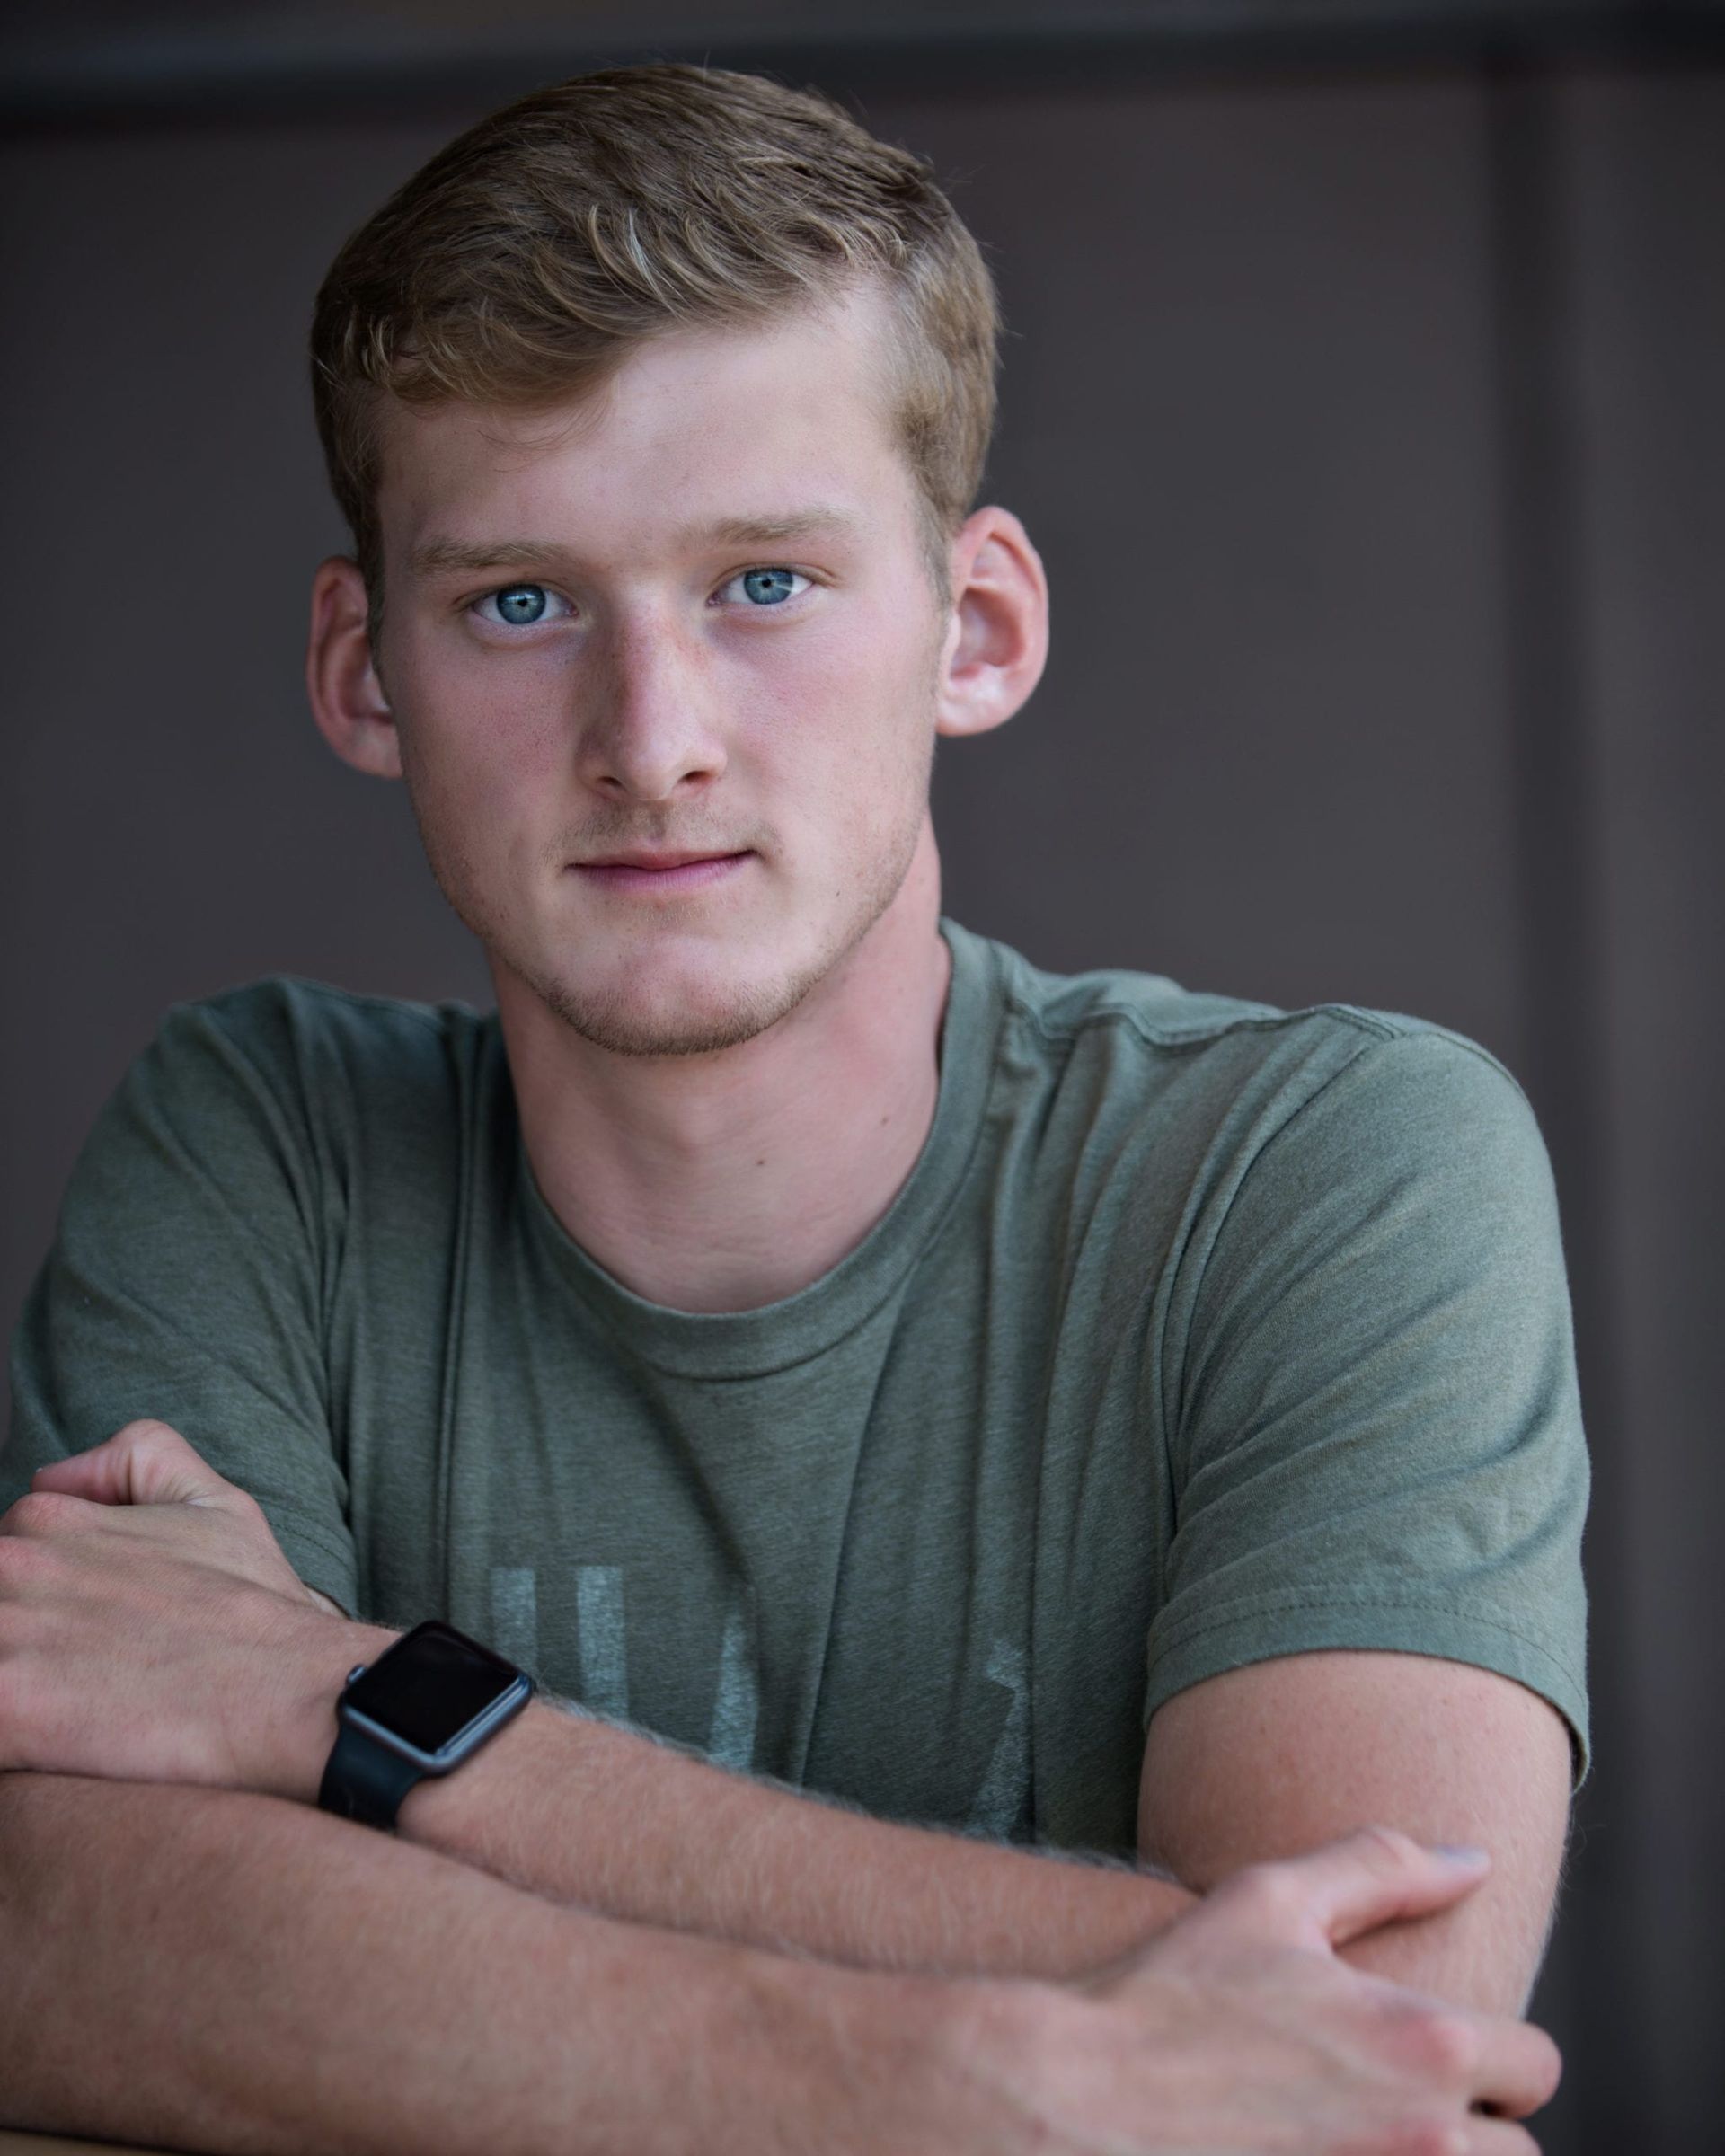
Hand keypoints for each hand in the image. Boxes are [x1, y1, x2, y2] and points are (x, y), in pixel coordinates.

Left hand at [0, 1419, 388, 1799]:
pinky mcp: (7, 1711)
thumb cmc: (254, 1610)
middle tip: (87, 1671)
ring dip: (19, 1680)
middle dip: (27, 1638)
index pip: (2, 1558)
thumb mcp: (216, 1501)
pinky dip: (16, 1742)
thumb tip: (52, 1476)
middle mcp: (15, 1568)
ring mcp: (5, 1641)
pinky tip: (61, 1744)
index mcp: (50, 1522)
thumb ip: (138, 1460)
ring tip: (78, 1706)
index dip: (43, 1602)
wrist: (284, 1692)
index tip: (87, 1636)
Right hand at [945, 1829, 1559, 2151]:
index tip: (1433, 2051)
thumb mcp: (1272, 1901)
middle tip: (1390, 2105)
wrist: (1080, 2100)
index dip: (1493, 2053)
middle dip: (1470, 2128)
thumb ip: (1384, 1868)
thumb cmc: (1172, 1996)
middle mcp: (1425, 2138)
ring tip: (1367, 2138)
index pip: (1535, 2064)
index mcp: (1425, 2044)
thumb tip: (1473, 1859)